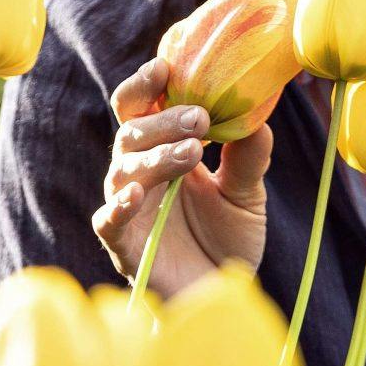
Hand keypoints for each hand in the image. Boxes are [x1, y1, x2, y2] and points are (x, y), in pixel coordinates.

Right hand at [95, 55, 269, 296]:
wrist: (221, 299)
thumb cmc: (227, 242)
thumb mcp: (246, 195)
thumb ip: (248, 157)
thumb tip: (258, 115)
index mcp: (161, 153)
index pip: (142, 108)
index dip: (146, 85)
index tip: (166, 66)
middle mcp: (140, 176)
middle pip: (130, 132)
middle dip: (162, 120)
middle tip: (200, 118)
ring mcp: (129, 211)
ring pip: (123, 170)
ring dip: (155, 156)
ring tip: (192, 152)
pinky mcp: (124, 247)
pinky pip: (108, 222)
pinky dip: (119, 207)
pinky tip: (138, 195)